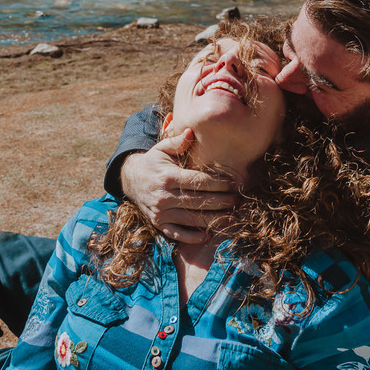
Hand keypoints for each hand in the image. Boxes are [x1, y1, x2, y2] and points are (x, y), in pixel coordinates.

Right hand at [120, 129, 237, 243]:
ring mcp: (161, 212)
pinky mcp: (158, 224)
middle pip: (199, 202)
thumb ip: (177, 141)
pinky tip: (209, 234)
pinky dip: (193, 237)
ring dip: (215, 220)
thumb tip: (191, 131)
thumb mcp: (161, 149)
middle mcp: (164, 196)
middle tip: (238, 200)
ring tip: (232, 217)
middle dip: (222, 201)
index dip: (219, 184)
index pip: (199, 182)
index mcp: (167, 177)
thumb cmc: (153, 162)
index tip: (234, 183)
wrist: (131, 180)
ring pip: (193, 220)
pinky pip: (178, 234)